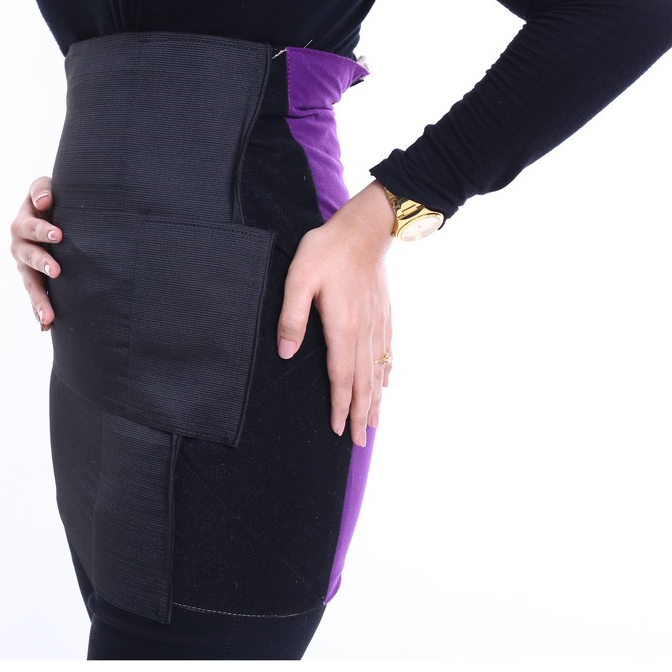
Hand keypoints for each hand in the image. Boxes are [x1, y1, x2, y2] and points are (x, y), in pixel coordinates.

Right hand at [9, 175, 62, 330]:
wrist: (51, 215)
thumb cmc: (50, 201)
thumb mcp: (44, 188)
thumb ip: (41, 190)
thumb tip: (44, 201)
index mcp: (23, 224)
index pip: (31, 227)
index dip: (42, 230)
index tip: (58, 235)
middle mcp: (20, 246)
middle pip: (29, 256)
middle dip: (42, 263)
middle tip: (56, 270)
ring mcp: (26, 267)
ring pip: (30, 283)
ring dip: (39, 299)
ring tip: (48, 316)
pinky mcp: (35, 280)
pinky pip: (36, 296)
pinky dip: (39, 312)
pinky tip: (45, 327)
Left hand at [277, 180, 394, 445]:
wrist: (365, 228)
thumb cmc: (327, 251)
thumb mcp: (299, 280)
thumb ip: (292, 317)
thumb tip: (285, 354)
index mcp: (342, 328)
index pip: (340, 377)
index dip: (340, 406)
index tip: (339, 431)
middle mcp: (363, 332)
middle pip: (363, 383)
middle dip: (360, 415)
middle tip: (360, 443)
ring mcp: (376, 324)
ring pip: (376, 372)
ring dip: (375, 401)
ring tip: (374, 424)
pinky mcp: (383, 314)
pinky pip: (386, 353)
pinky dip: (385, 374)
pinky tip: (385, 385)